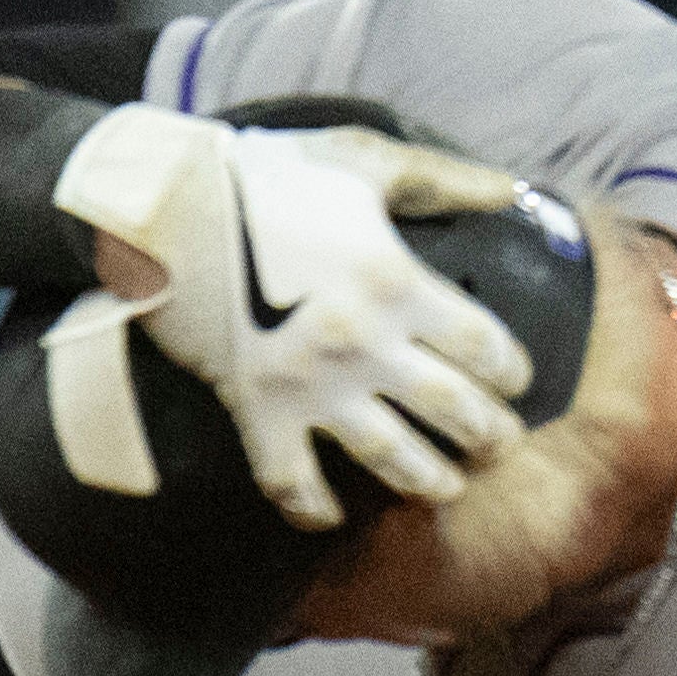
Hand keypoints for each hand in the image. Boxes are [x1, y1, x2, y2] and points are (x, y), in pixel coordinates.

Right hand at [47, 105, 540, 529]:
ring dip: (433, 481)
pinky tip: (335, 515)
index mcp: (395, 281)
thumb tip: (509, 192)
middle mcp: (362, 342)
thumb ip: (440, 178)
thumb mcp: (360, 160)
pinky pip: (293, 481)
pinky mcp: (257, 410)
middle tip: (501, 444)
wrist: (163, 207)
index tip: (513, 380)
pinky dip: (316, 510)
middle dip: (492, 436)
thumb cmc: (265, 177)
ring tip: (448, 484)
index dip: (511, 371)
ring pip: (394, 459)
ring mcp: (309, 385)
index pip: (484, 347)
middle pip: (455, 412)